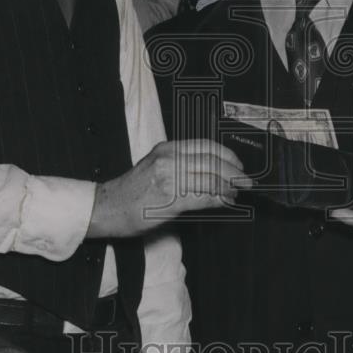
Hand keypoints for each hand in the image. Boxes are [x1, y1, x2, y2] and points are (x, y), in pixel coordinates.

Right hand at [87, 139, 249, 237]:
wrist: (107, 207)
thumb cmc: (131, 190)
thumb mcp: (154, 166)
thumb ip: (180, 164)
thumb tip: (211, 171)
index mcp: (166, 149)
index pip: (206, 145)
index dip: (227, 155)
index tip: (238, 165)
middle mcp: (168, 160)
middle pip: (212, 161)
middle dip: (234, 172)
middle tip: (245, 181)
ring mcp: (169, 179)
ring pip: (210, 179)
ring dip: (229, 187)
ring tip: (235, 193)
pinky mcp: (169, 200)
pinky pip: (202, 197)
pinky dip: (218, 199)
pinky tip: (224, 202)